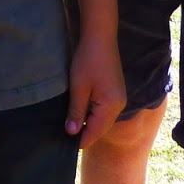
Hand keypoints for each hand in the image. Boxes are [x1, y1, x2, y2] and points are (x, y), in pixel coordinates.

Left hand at [65, 30, 125, 148]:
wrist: (100, 37)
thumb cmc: (88, 60)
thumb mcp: (78, 87)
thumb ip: (76, 111)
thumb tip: (72, 132)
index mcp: (111, 107)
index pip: (95, 132)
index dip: (80, 140)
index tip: (64, 146)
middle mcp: (119, 105)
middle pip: (100, 127)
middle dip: (84, 132)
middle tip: (64, 136)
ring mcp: (119, 99)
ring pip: (101, 119)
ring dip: (87, 121)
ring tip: (70, 124)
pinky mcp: (115, 92)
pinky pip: (103, 110)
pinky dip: (92, 112)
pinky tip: (79, 110)